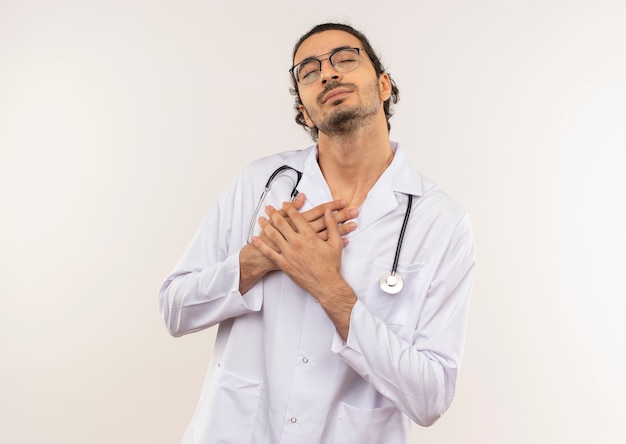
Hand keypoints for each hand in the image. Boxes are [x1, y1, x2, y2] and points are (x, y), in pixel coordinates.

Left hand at [239, 194, 357, 293]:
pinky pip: (269, 252)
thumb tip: (328, 212)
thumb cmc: (331, 265)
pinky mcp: (284, 264)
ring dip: (266, 226)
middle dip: (274, 214)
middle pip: (282, 224)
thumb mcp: (335, 243)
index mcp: (309, 236)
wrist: (326, 284)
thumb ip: (332, 225)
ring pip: (274, 235)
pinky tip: (255, 239)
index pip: (296, 217)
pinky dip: (260, 245)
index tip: (285, 204)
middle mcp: (297, 242)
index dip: (289, 209)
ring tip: (261, 219)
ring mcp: (289, 253)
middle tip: (268, 208)